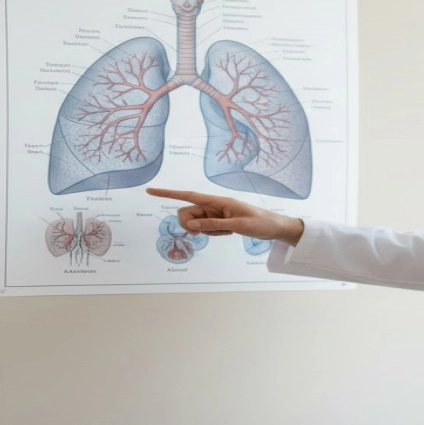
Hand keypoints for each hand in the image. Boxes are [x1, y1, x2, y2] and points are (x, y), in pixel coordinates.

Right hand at [145, 188, 304, 244]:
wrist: (273, 227)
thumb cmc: (259, 222)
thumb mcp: (237, 225)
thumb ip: (213, 225)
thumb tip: (191, 224)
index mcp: (218, 201)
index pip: (188, 196)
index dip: (168, 193)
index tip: (150, 191)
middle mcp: (213, 205)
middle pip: (188, 213)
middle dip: (192, 224)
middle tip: (207, 232)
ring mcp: (215, 214)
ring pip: (196, 223)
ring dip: (208, 231)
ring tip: (228, 230)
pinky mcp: (218, 221)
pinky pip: (206, 229)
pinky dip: (213, 233)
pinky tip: (228, 232)